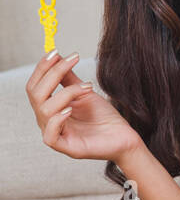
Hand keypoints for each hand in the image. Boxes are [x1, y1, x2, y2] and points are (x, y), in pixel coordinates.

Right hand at [25, 50, 142, 163]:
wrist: (124, 137)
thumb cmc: (104, 117)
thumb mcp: (84, 92)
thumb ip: (69, 78)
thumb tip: (58, 57)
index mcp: (50, 107)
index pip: (35, 86)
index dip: (42, 68)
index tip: (55, 51)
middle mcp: (48, 121)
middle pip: (36, 95)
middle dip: (52, 74)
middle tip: (72, 60)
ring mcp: (56, 135)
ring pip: (44, 111)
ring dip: (66, 93)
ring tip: (87, 87)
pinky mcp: (66, 147)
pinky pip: (50, 136)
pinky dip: (57, 120)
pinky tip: (70, 109)